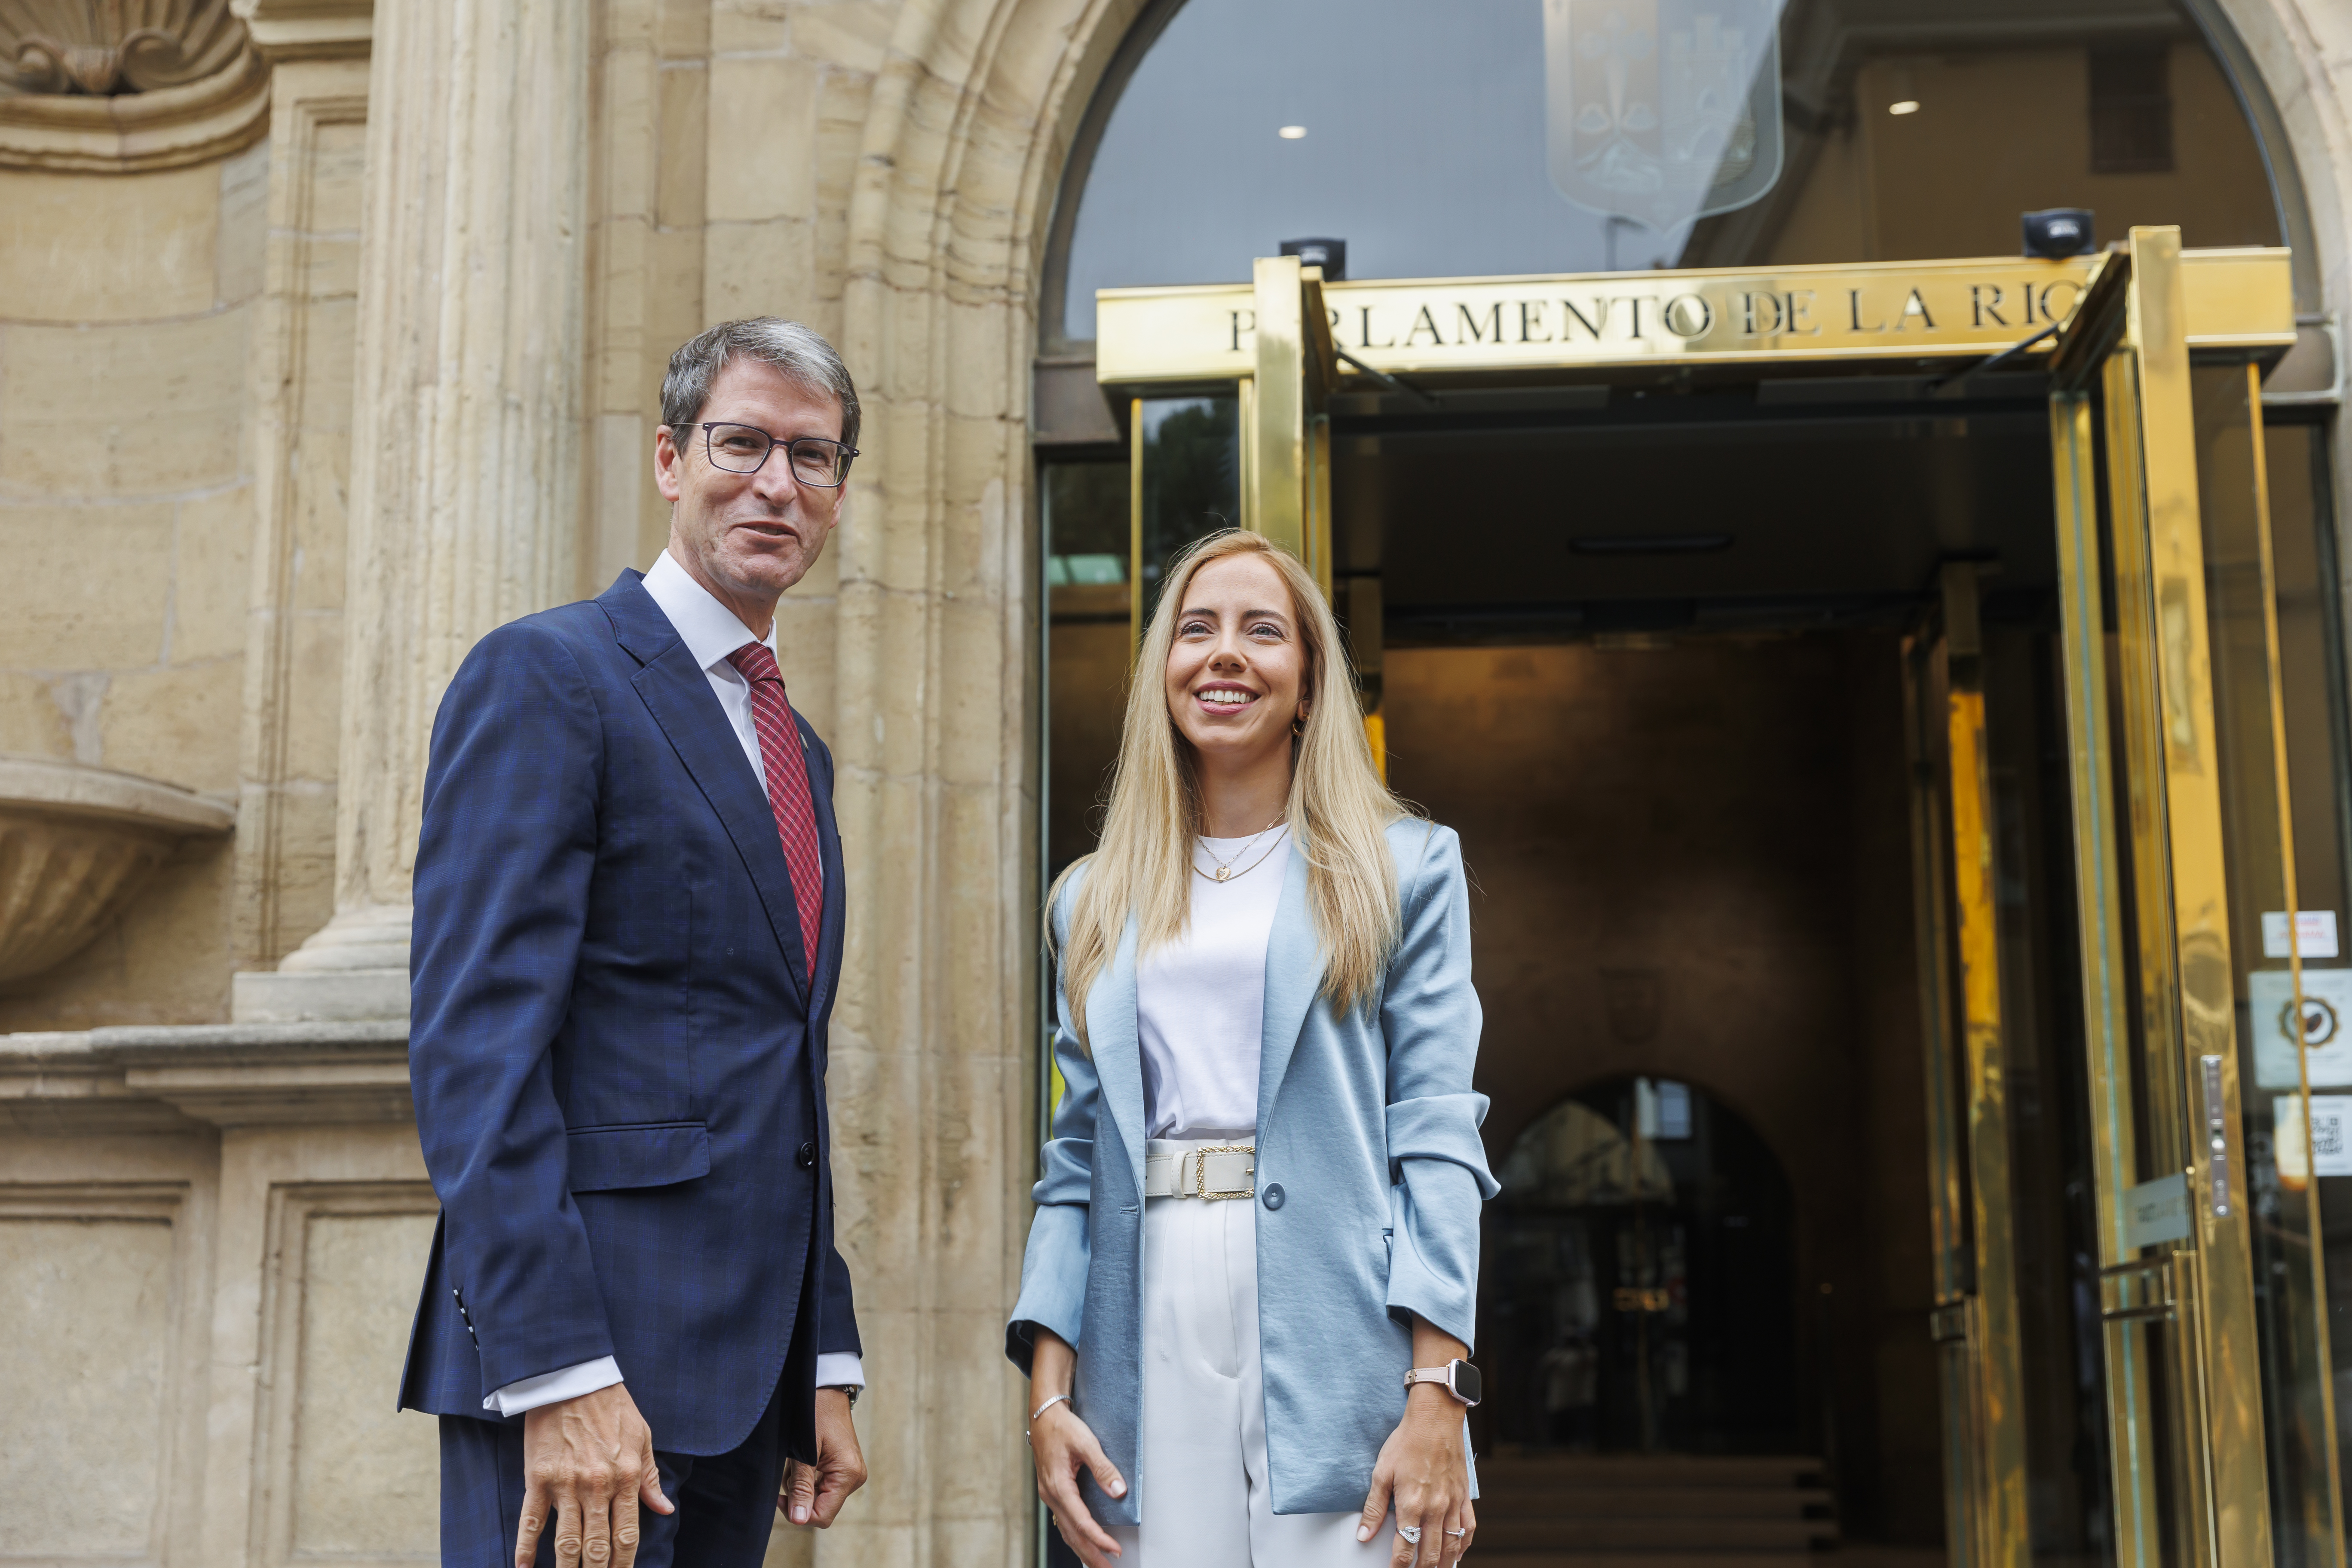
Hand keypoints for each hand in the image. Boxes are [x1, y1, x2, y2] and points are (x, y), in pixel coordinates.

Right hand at [517, 1383, 672, 1567]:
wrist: (574, 1378)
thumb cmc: (612, 1407)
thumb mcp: (641, 1437)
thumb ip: (649, 1478)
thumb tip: (664, 1510)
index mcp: (624, 1477)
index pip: (626, 1535)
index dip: (624, 1564)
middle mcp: (597, 1486)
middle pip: (596, 1546)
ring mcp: (566, 1484)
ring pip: (565, 1541)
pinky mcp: (538, 1478)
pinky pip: (531, 1520)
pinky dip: (525, 1549)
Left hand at [779, 1388, 867, 1526]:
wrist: (826, 1389)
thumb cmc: (815, 1414)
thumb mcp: (803, 1453)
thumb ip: (801, 1487)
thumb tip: (799, 1520)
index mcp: (848, 1475)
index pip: (822, 1516)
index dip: (798, 1512)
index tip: (780, 1495)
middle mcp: (854, 1477)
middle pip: (820, 1507)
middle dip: (799, 1494)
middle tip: (789, 1470)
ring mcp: (851, 1473)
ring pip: (818, 1496)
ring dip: (801, 1484)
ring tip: (796, 1459)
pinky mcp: (845, 1468)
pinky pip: (822, 1484)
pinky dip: (807, 1477)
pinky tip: (803, 1459)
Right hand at [1029, 1401, 1125, 1566]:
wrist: (1044, 1414)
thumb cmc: (1063, 1427)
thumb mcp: (1086, 1442)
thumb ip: (1103, 1467)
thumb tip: (1119, 1491)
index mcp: (1059, 1485)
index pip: (1081, 1521)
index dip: (1099, 1538)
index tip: (1115, 1549)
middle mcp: (1051, 1495)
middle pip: (1072, 1533)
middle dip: (1090, 1554)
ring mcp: (1050, 1495)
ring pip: (1066, 1530)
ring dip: (1082, 1549)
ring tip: (1097, 1563)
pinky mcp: (1052, 1492)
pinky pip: (1062, 1521)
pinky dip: (1074, 1536)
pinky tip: (1081, 1543)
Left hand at [1357, 1386, 1473, 1566]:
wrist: (1434, 1419)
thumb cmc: (1407, 1441)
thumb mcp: (1381, 1473)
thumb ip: (1374, 1508)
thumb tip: (1364, 1534)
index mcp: (1412, 1504)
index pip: (1405, 1548)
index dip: (1398, 1566)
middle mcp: (1435, 1508)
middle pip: (1430, 1553)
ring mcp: (1452, 1503)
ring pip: (1451, 1545)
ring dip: (1443, 1563)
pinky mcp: (1464, 1495)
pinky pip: (1469, 1527)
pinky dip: (1464, 1544)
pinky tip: (1458, 1552)